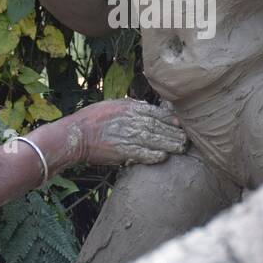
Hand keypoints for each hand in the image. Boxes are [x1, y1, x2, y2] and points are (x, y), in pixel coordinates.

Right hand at [68, 98, 187, 167]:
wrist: (75, 136)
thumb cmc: (91, 119)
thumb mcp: (112, 104)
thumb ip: (130, 105)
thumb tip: (146, 106)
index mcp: (129, 108)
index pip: (156, 112)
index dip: (170, 118)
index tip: (181, 123)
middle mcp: (131, 120)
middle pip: (159, 126)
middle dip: (174, 133)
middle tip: (187, 139)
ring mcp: (128, 136)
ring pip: (155, 140)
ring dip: (170, 144)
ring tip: (181, 148)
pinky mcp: (122, 151)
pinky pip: (142, 154)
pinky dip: (154, 155)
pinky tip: (163, 157)